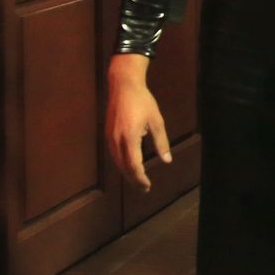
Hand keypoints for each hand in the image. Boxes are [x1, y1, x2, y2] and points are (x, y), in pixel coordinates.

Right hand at [105, 54, 170, 190]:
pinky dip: (121, 164)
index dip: (140, 178)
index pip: (134, 166)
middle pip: (124, 167)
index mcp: (130, 137)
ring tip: (138, 180)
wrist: (123, 86)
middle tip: (144, 188)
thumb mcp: (156, 121)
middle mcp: (117, 140)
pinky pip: (113, 155)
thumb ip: (161, 142)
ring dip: (127, 173)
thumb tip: (167, 160)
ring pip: (117, 162)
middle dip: (134, 180)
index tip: (148, 186)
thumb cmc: (143, 101)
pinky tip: (129, 166)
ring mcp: (110, 137)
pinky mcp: (107, 134)